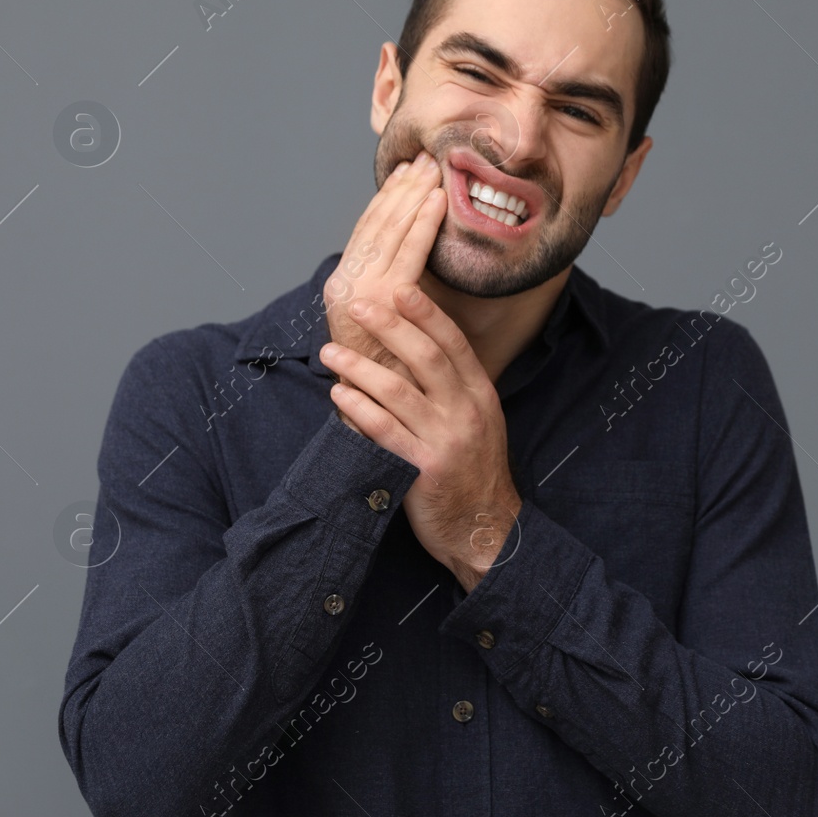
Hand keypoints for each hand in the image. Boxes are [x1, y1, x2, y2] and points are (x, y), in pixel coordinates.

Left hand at [318, 286, 520, 591]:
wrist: (486, 527)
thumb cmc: (474, 471)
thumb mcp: (480, 421)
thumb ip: (455, 388)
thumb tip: (415, 349)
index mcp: (480, 395)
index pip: (453, 343)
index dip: (426, 313)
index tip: (401, 288)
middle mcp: (466, 412)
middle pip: (424, 357)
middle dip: (388, 326)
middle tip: (358, 305)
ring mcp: (445, 441)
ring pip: (397, 391)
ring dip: (359, 366)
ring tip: (331, 352)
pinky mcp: (423, 469)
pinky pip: (383, 431)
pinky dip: (357, 409)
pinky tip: (338, 394)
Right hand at [323, 155, 445, 427]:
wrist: (373, 420)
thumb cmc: (390, 376)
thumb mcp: (391, 326)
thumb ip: (399, 296)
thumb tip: (420, 265)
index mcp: (347, 284)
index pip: (369, 231)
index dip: (389, 200)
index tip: (410, 173)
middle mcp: (346, 283)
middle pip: (376, 224)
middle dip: (402, 189)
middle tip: (427, 158)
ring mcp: (359, 292)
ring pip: (388, 232)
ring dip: (413, 197)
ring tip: (434, 170)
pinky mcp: (378, 302)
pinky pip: (406, 255)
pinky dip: (421, 225)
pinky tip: (438, 202)